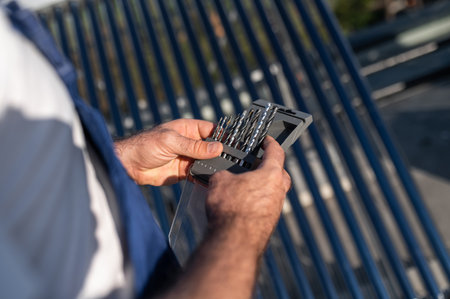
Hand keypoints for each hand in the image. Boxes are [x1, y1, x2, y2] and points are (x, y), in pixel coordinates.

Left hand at [114, 119, 222, 185]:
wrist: (129, 164)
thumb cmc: (145, 145)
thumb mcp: (171, 141)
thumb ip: (194, 146)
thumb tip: (217, 148)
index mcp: (188, 129)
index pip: (211, 130)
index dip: (222, 136)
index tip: (233, 144)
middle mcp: (190, 142)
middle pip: (211, 147)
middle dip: (220, 153)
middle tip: (232, 161)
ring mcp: (187, 157)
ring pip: (206, 162)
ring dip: (213, 167)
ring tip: (222, 172)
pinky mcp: (184, 171)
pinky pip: (198, 174)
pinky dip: (204, 178)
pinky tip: (210, 181)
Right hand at [206, 136, 290, 253]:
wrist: (234, 241)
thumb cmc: (230, 209)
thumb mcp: (219, 181)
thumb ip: (223, 174)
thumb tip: (223, 177)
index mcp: (271, 175)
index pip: (276, 153)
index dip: (271, 144)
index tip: (267, 140)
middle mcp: (278, 192)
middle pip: (280, 174)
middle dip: (271, 168)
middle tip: (257, 165)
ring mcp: (276, 210)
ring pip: (273, 193)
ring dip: (262, 188)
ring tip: (244, 187)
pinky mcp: (269, 224)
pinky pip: (265, 208)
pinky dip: (256, 203)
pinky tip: (241, 206)